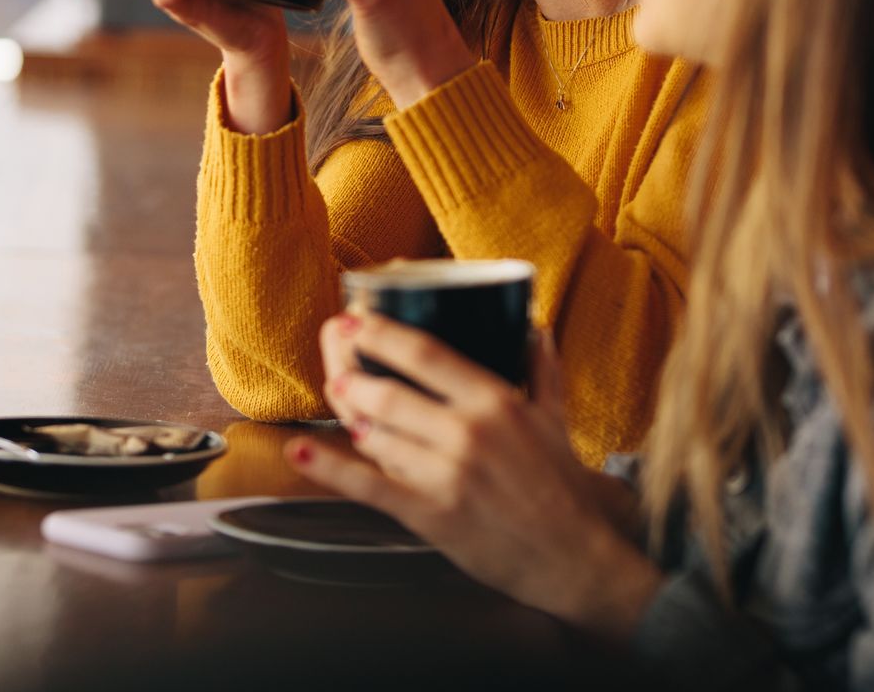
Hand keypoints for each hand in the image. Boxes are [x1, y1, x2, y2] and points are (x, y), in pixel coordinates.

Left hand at [294, 312, 662, 636]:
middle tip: (337, 364)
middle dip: (352, 376)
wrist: (573, 556)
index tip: (353, 318)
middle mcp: (469, 433)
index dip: (381, 333)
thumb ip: (543, 370)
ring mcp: (447, 475)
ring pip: (377, 435)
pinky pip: (369, 487)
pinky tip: (300, 450)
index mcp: (496, 401)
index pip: (426, 353)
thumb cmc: (562, 487)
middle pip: (389, 392)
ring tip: (340, 402)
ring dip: (349, 416)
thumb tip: (536, 329)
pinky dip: (329, 468)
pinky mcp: (432, 515)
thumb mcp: (556, 420)